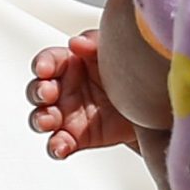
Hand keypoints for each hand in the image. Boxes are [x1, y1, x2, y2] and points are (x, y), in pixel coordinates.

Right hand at [28, 32, 136, 158]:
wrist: (150, 107)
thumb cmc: (127, 75)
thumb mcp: (112, 51)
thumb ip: (93, 43)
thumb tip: (76, 43)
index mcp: (69, 64)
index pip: (48, 61)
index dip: (42, 64)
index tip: (44, 69)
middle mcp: (63, 90)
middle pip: (38, 90)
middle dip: (39, 92)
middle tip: (48, 93)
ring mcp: (66, 115)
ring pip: (41, 118)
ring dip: (40, 119)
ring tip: (49, 121)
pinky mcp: (74, 138)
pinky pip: (57, 144)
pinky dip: (55, 147)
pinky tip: (60, 146)